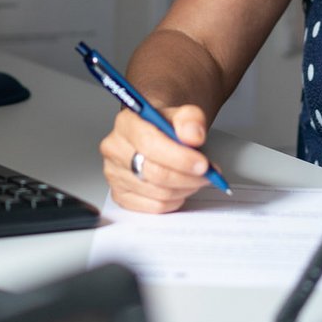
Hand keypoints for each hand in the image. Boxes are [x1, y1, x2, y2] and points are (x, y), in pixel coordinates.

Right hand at [99, 103, 213, 212]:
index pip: (150, 145)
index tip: (203, 164)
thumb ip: (191, 119)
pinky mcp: (120, 195)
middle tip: (206, 174)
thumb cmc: (166, 126)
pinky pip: (154, 207)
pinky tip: (180, 188)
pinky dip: (174, 201)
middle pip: (154, 173)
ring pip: (158, 193)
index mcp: (126, 123)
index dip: (179, 158)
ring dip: (184, 188)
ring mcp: (114, 174)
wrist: (156, 135)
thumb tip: (193, 135)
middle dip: (187, 177)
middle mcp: (115, 148)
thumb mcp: (183, 114)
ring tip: (195, 178)